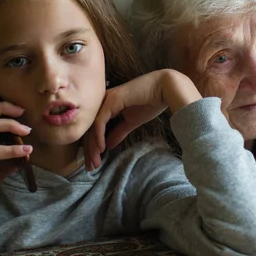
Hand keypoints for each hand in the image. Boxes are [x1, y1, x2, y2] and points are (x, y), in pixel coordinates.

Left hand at [85, 69, 201, 169]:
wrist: (165, 88)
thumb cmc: (151, 101)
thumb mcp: (132, 122)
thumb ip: (119, 131)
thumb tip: (109, 145)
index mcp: (108, 105)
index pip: (95, 128)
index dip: (93, 146)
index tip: (94, 162)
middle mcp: (104, 101)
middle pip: (91, 128)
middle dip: (90, 149)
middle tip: (91, 167)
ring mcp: (106, 99)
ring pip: (93, 126)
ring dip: (93, 146)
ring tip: (95, 162)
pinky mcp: (112, 100)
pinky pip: (100, 121)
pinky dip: (99, 135)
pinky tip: (101, 148)